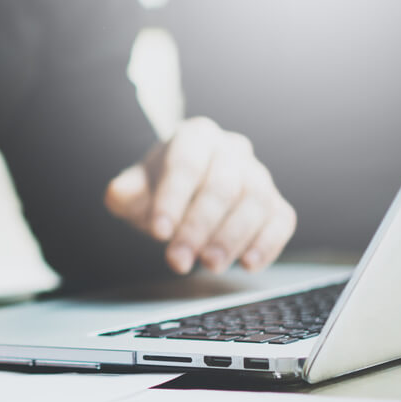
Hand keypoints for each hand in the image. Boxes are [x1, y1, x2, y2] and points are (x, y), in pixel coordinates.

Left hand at [105, 118, 296, 274]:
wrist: (181, 194)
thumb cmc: (157, 190)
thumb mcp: (134, 189)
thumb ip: (125, 192)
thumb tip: (118, 193)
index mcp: (195, 137)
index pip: (187, 165)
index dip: (173, 200)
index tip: (158, 233)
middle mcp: (231, 150)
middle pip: (222, 186)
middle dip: (199, 227)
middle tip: (179, 260)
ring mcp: (258, 175)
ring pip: (255, 202)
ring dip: (232, 237)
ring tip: (210, 265)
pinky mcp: (275, 203)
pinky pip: (281, 220)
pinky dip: (268, 243)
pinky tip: (248, 264)